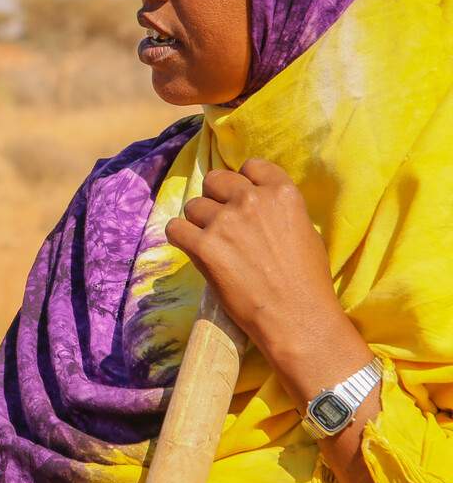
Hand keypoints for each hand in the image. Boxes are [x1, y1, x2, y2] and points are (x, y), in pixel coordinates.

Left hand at [164, 157, 341, 356]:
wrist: (297, 317)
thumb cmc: (307, 280)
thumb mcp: (304, 230)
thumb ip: (277, 209)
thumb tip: (254, 200)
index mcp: (281, 192)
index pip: (250, 165)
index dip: (242, 181)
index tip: (240, 198)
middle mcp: (251, 199)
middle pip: (215, 180)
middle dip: (216, 198)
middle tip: (223, 223)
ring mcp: (225, 221)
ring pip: (193, 205)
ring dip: (198, 222)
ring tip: (213, 245)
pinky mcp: (203, 245)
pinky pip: (175, 228)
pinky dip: (180, 238)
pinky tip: (193, 249)